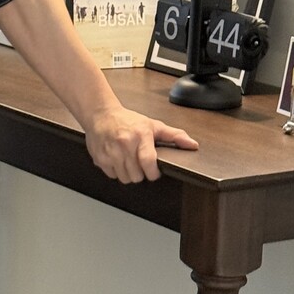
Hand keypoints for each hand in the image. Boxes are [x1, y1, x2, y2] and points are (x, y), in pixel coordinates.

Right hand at [83, 107, 198, 183]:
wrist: (101, 115)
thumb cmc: (128, 120)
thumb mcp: (153, 125)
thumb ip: (174, 136)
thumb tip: (193, 145)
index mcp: (140, 136)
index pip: (148, 162)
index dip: (153, 173)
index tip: (154, 173)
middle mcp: (124, 144)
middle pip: (137, 175)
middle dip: (141, 173)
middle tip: (140, 164)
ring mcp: (110, 152)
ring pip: (125, 178)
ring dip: (129, 174)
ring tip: (129, 162)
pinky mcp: (100, 158)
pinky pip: (112, 175)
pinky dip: (116, 172)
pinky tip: (117, 160)